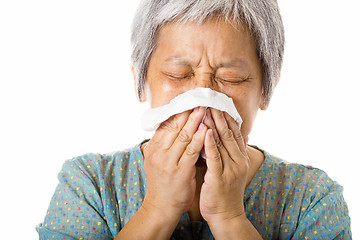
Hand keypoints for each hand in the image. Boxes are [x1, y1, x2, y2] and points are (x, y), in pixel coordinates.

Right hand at [142, 107, 207, 219]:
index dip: (178, 111)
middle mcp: (159, 152)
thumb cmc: (161, 183)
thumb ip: (161, 145)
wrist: (160, 207)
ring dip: (195, 120)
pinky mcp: (179, 171)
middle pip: (174, 126)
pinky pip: (191, 151)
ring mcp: (168, 161)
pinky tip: (207, 129)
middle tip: (199, 98)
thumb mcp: (155, 161)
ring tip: (205, 108)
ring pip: (183, 136)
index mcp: (153, 147)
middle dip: (188, 111)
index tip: (188, 100)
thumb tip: (169, 127)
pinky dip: (199, 139)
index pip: (166, 124)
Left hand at [199, 108, 249, 224]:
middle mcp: (238, 161)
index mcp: (240, 157)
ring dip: (213, 124)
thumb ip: (226, 153)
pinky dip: (210, 143)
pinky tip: (205, 132)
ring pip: (222, 142)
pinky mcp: (220, 178)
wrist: (226, 215)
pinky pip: (215, 157)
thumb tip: (218, 136)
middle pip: (229, 133)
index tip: (218, 103)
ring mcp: (231, 169)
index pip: (234, 132)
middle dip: (219, 116)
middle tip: (210, 101)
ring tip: (206, 109)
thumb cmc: (224, 191)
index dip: (226, 117)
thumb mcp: (229, 169)